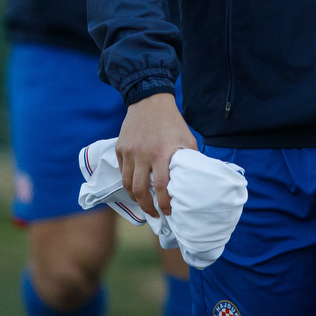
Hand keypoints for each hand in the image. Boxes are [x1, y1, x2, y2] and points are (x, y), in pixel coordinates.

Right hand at [116, 92, 196, 218]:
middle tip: (154, 215)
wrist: (150, 101)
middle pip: (139, 190)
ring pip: (127, 184)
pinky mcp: (119, 148)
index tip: (168, 212)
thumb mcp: (187, 140)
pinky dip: (128, 181)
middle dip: (147, 207)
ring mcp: (129, 151)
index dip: (164, 203)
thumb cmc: (172, 123)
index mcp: (162, 153)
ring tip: (144, 204)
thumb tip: (196, 181)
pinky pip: (122, 171)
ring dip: (135, 198)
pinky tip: (136, 185)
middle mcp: (143, 154)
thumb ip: (190, 160)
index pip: (160, 186)